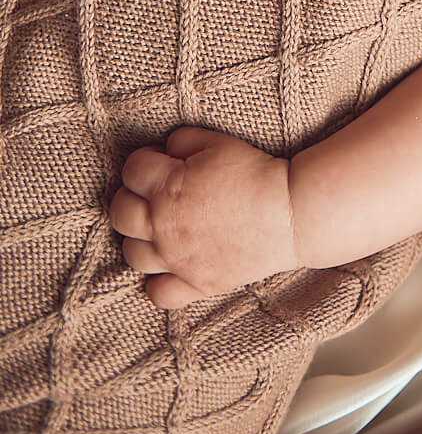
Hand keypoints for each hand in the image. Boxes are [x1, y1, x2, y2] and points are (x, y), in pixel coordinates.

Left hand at [109, 126, 297, 307]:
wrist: (289, 214)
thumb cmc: (255, 174)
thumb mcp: (219, 143)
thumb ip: (183, 140)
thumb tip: (165, 149)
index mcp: (167, 188)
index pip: (132, 170)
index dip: (145, 160)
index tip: (161, 160)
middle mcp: (163, 226)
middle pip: (120, 213)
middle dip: (131, 196)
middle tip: (155, 191)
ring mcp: (176, 259)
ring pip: (131, 254)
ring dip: (140, 237)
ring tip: (160, 227)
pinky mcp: (194, 284)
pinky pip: (158, 293)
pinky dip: (157, 281)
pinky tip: (169, 265)